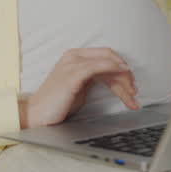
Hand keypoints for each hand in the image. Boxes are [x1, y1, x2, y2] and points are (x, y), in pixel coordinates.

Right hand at [18, 48, 139, 127]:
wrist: (36, 115)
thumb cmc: (57, 104)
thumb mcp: (79, 87)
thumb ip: (94, 79)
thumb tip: (115, 80)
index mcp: (75, 57)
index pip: (105, 56)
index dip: (121, 68)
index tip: (130, 84)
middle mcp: (74, 56)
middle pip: (109, 58)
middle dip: (125, 75)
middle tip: (134, 92)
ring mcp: (73, 63)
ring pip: (107, 63)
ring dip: (123, 79)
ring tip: (132, 95)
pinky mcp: (73, 74)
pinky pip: (98, 67)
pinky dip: (113, 70)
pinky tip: (122, 80)